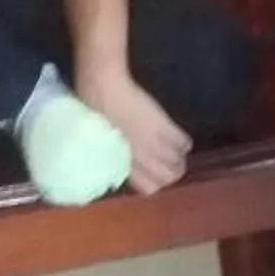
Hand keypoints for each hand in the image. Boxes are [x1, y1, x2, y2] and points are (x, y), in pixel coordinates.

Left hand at [76, 63, 193, 191]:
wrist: (102, 87)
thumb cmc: (91, 114)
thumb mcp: (97, 143)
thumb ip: (112, 158)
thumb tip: (120, 165)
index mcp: (122, 163)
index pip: (150, 188)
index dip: (155, 183)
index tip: (152, 176)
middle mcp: (141, 157)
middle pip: (169, 177)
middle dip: (170, 173)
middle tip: (167, 164)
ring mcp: (153, 141)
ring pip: (179, 162)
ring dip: (179, 159)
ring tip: (174, 152)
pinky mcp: (162, 125)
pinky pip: (183, 143)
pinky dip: (183, 144)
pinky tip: (177, 139)